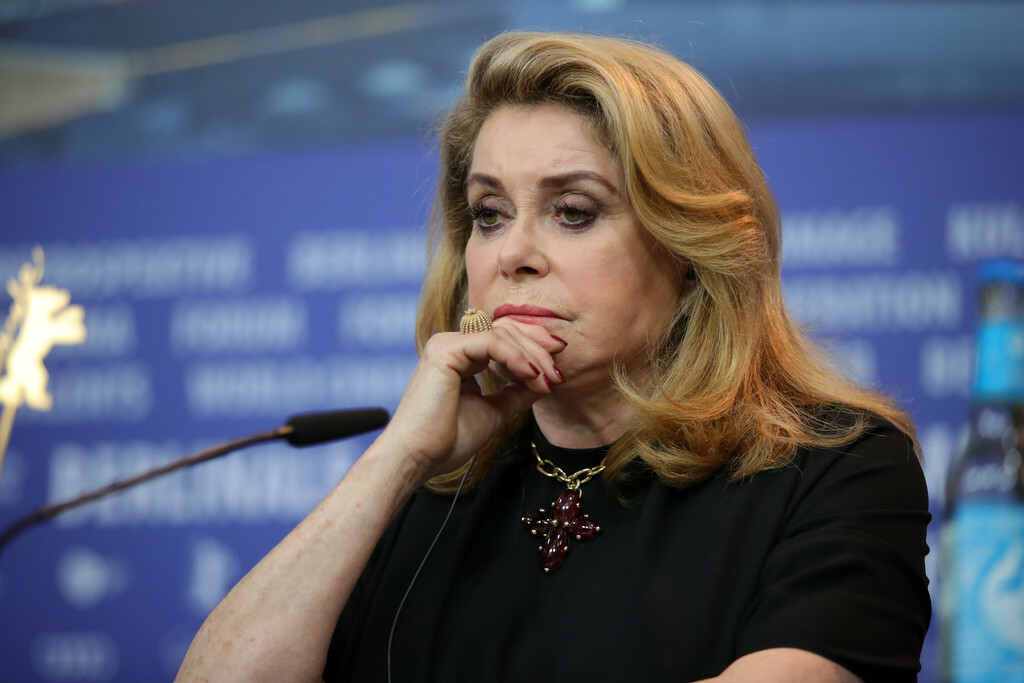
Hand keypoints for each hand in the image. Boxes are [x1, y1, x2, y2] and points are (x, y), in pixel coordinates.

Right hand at [377, 317, 566, 481]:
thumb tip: (545, 382)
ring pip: (502, 334)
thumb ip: (516, 393)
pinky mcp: (445, 350)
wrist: (419, 458)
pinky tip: (530, 375)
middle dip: (538, 351)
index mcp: (461, 357)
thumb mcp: (494, 411)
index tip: (557, 370)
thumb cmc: (447, 440)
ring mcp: (446, 344)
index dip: (534, 348)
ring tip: (547, 381)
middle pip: (507, 331)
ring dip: (532, 357)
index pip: (504, 338)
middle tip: (558, 376)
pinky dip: (515, 357)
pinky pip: (490, 342)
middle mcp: (452, 345)